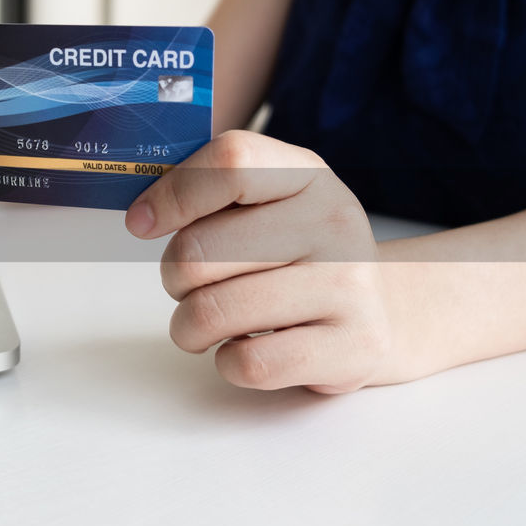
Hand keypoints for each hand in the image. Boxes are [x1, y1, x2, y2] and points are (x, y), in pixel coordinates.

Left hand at [125, 131, 395, 393]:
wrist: (383, 310)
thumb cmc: (299, 255)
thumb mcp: (270, 203)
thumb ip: (212, 194)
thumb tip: (142, 213)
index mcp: (306, 175)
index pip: (230, 163)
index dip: (172, 195)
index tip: (141, 222)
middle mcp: (333, 223)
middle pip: (200, 250)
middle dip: (172, 277)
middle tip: (187, 286)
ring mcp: (349, 286)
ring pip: (215, 311)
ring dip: (188, 325)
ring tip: (205, 323)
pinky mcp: (352, 348)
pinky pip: (249, 363)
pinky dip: (226, 362)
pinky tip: (242, 347)